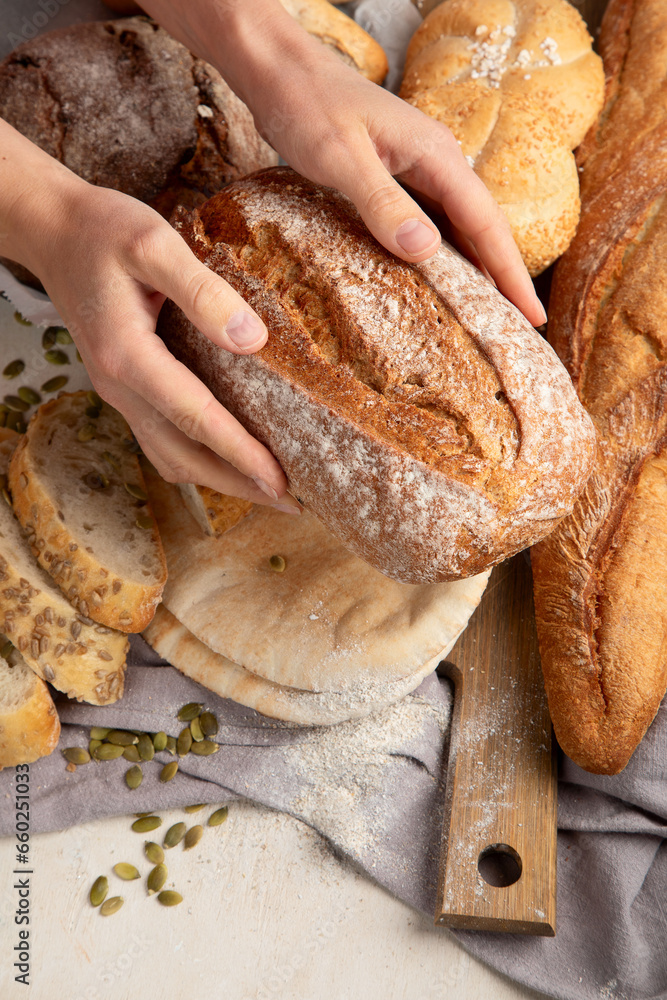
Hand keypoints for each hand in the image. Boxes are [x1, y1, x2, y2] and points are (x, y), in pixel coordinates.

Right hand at [0, 122, 297, 510]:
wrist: (53, 233)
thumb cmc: (103, 231)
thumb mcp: (153, 243)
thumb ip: (202, 290)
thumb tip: (254, 341)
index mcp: (128, 357)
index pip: (195, 419)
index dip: (241, 454)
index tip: (282, 482)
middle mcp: (120, 387)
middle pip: (184, 456)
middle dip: (239, 485)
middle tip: (293, 502)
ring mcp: (119, 393)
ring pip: (171, 457)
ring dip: (220, 480)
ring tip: (269, 491)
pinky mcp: (125, 389)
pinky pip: (162, 441)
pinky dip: (198, 460)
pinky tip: (229, 460)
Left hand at [140, 0, 546, 327]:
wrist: (279, 69)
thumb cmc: (306, 104)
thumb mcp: (340, 158)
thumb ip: (381, 202)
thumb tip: (427, 250)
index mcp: (435, 156)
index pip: (486, 223)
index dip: (510, 273)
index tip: (531, 317)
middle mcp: (437, 161)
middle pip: (483, 228)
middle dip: (504, 278)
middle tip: (520, 331)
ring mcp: (418, 168)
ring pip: (460, 227)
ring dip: (477, 269)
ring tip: (490, 316)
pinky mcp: (396, 175)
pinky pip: (433, 222)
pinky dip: (445, 255)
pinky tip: (441, 280)